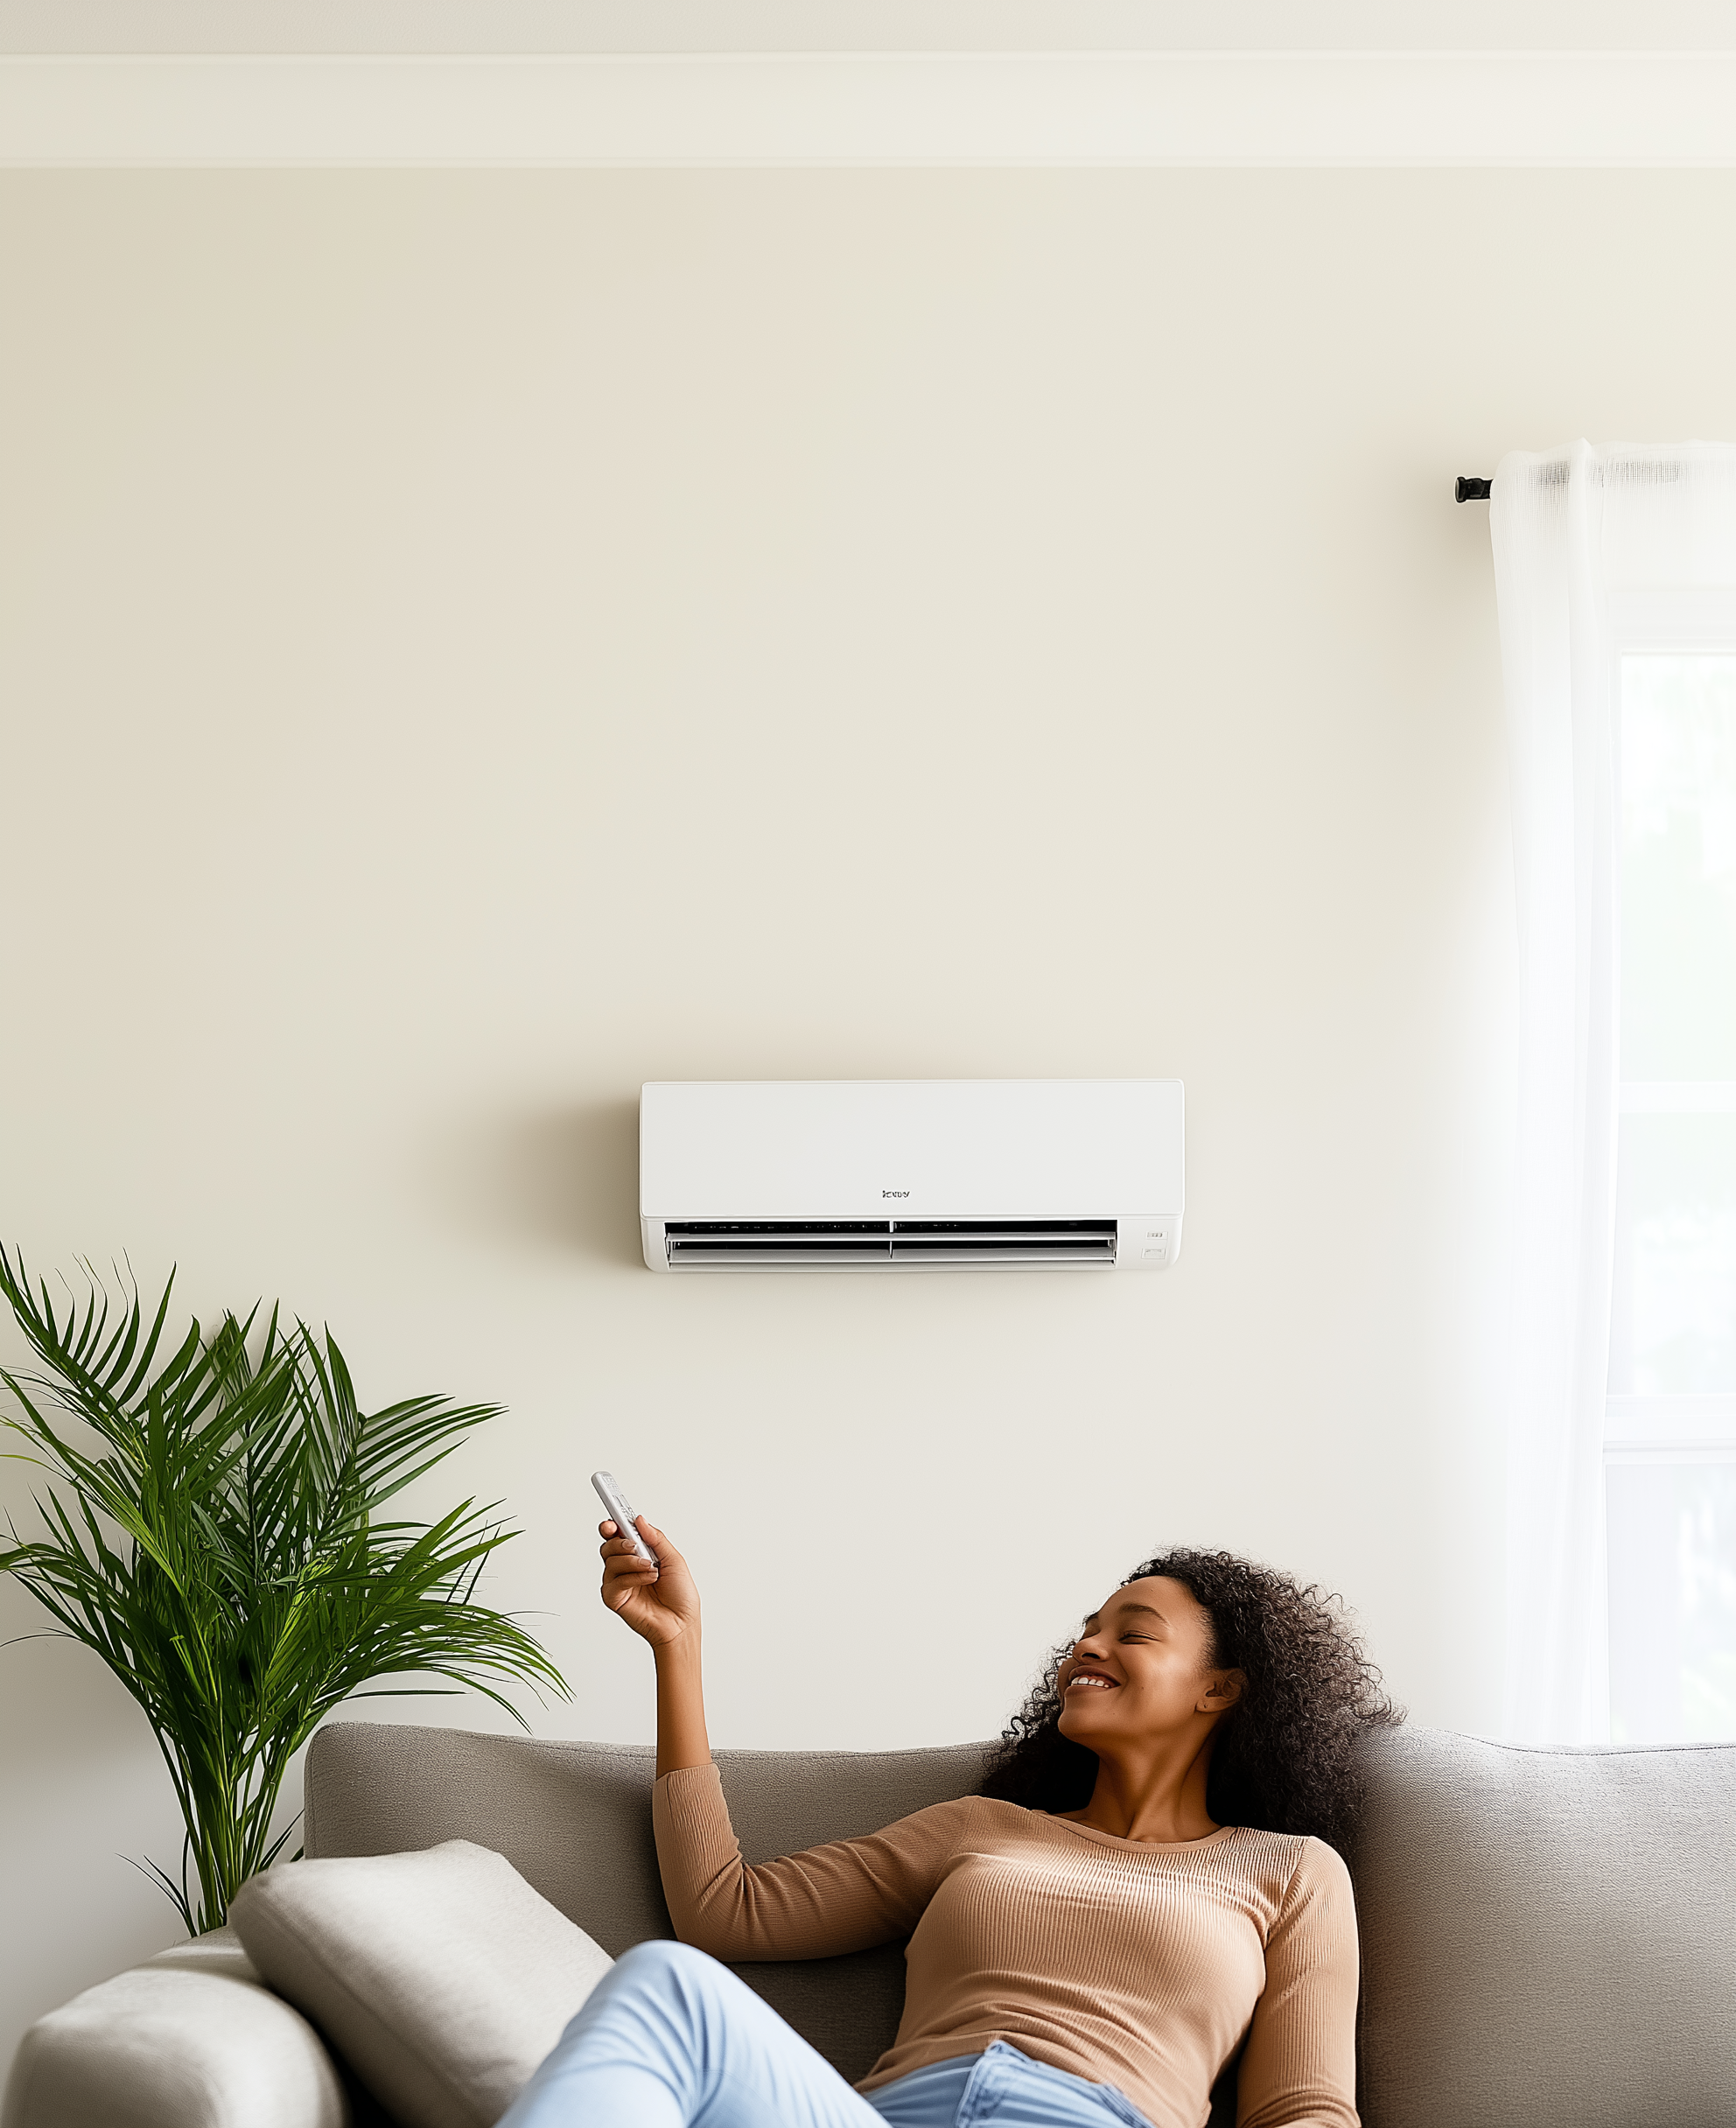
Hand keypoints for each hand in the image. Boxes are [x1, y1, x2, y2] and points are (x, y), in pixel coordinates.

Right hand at [598, 1516, 698, 1648]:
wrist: (682, 1623)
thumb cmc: (681, 1595)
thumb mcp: (674, 1559)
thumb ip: (655, 1539)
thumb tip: (639, 1519)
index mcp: (638, 1554)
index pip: (620, 1533)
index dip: (614, 1521)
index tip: (612, 1510)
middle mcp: (626, 1566)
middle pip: (609, 1544)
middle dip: (619, 1540)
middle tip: (634, 1543)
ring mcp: (619, 1582)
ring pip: (610, 1560)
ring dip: (632, 1560)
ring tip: (651, 1567)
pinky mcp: (614, 1598)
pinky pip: (614, 1581)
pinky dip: (633, 1577)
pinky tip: (648, 1580)